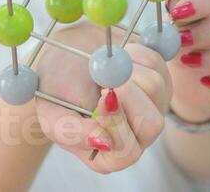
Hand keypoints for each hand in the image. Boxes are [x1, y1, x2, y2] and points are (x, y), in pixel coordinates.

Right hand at [32, 21, 170, 172]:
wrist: (64, 57)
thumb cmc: (55, 90)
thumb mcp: (50, 114)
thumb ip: (70, 131)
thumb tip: (102, 141)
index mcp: (108, 155)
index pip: (126, 153)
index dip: (117, 124)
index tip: (102, 95)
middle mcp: (135, 136)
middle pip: (152, 125)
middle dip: (129, 95)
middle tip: (106, 76)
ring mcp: (151, 109)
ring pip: (156, 90)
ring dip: (127, 70)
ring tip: (103, 66)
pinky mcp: (159, 82)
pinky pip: (157, 65)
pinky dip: (134, 54)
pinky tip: (116, 58)